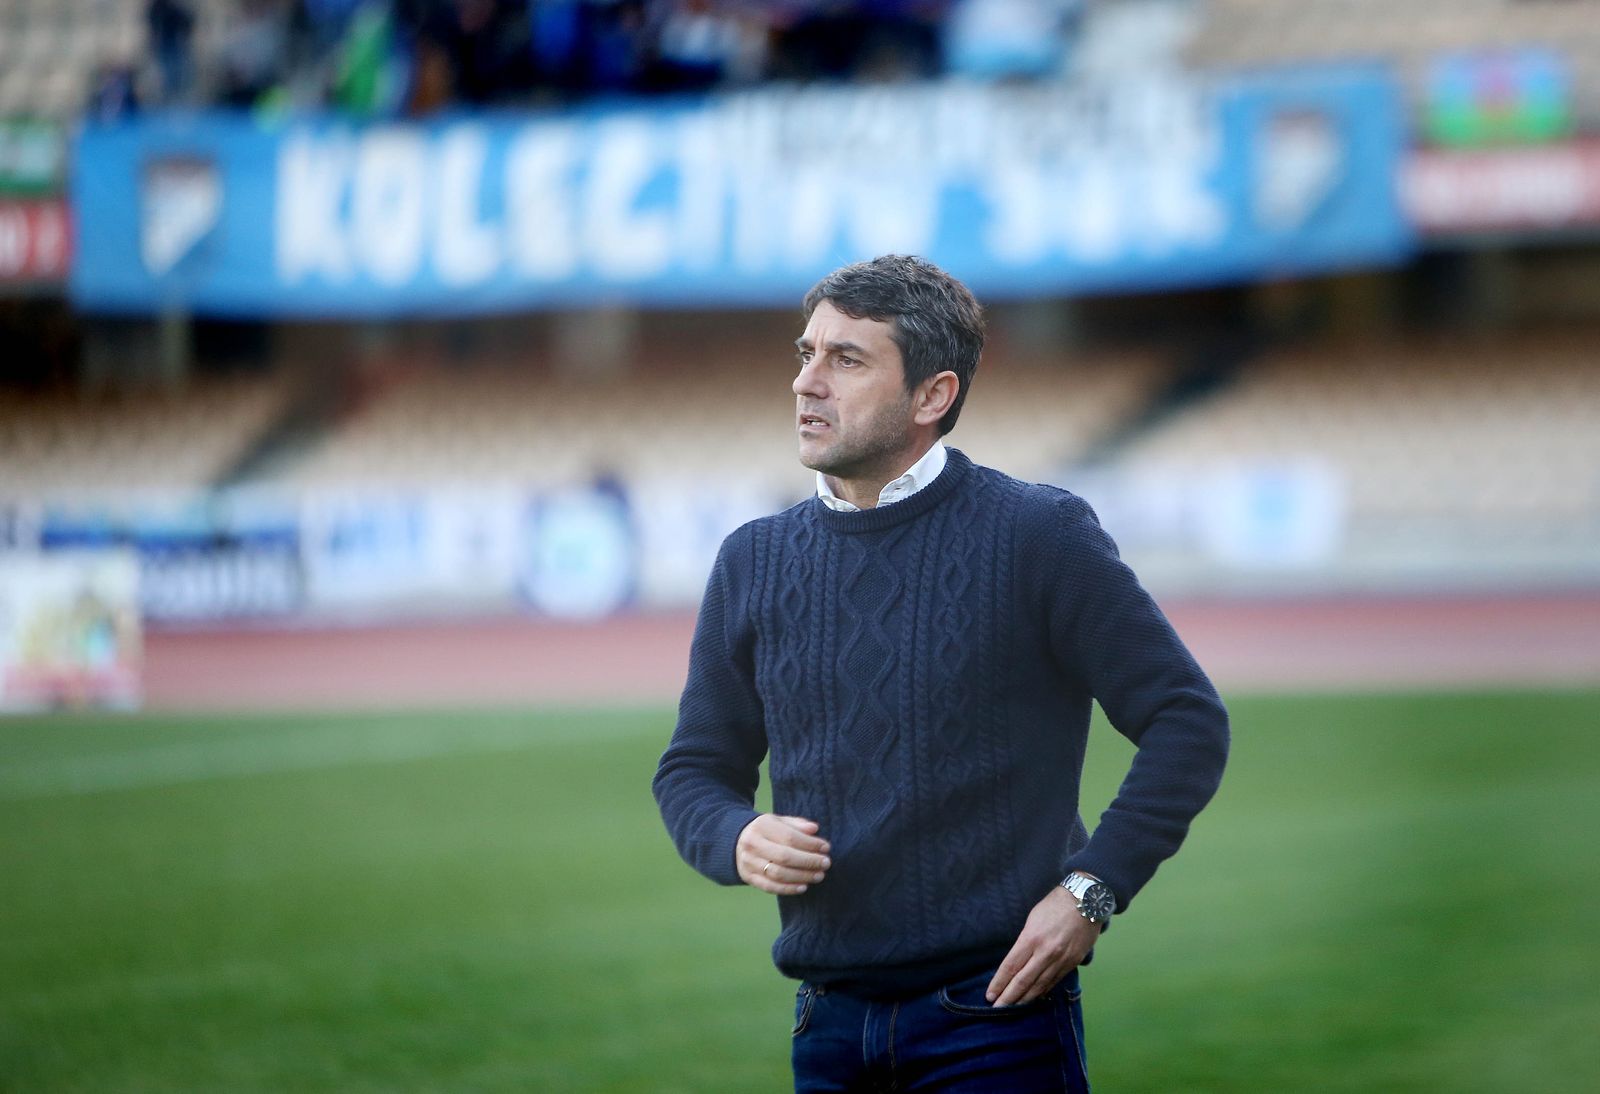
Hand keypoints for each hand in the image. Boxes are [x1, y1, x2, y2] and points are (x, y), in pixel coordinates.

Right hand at [736, 814, 831, 894]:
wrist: (737, 841)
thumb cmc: (767, 831)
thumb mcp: (779, 821)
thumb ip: (797, 824)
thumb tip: (814, 830)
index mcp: (761, 826)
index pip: (789, 837)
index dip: (810, 844)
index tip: (826, 848)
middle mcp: (752, 844)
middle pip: (784, 856)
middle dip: (808, 861)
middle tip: (826, 863)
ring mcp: (748, 862)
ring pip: (778, 874)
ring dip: (802, 876)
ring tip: (819, 875)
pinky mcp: (748, 877)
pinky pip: (770, 887)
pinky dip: (788, 889)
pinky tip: (803, 887)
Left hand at [986, 883, 1101, 1006]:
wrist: (1086, 900)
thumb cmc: (1054, 905)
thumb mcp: (1032, 919)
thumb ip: (1025, 941)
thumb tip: (1017, 961)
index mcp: (1031, 938)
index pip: (1011, 966)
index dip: (999, 983)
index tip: (990, 995)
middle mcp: (1045, 952)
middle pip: (1023, 980)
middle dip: (1009, 997)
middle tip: (998, 1009)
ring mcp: (1061, 959)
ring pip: (1039, 985)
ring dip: (1025, 999)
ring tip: (1014, 1008)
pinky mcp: (1073, 962)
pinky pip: (1055, 981)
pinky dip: (1044, 991)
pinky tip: (1035, 998)